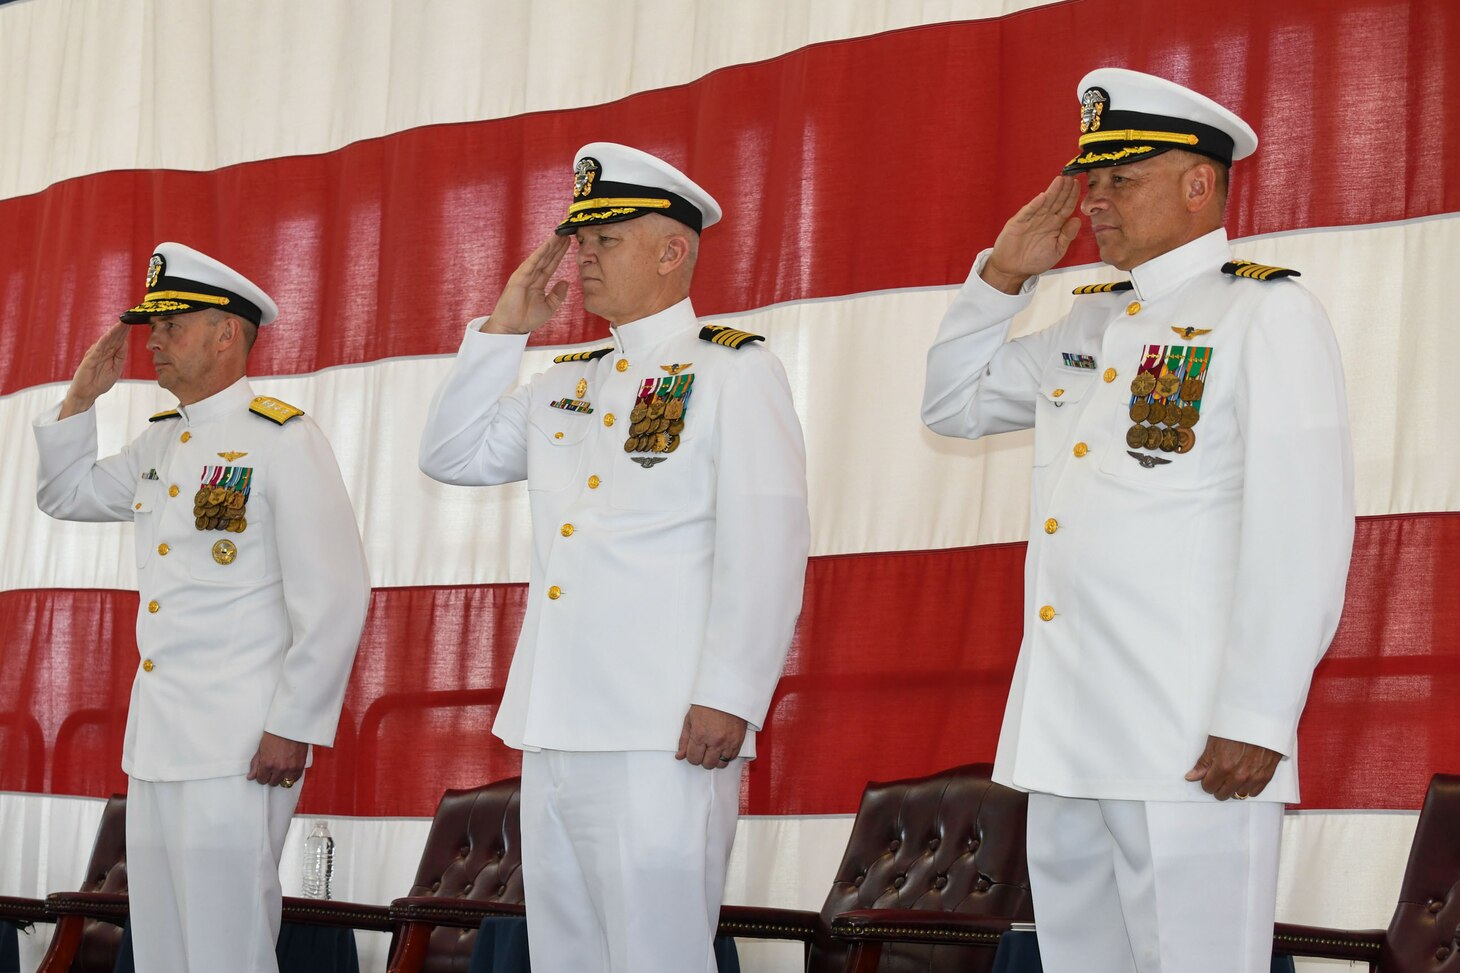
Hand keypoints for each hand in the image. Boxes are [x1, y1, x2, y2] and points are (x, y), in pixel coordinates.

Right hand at [60, 322, 130, 418]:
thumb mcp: (116, 368)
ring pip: (107, 339)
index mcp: (109, 353)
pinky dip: (104, 340)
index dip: (126, 331)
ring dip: (115, 330)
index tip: (134, 321)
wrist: (87, 393)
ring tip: (123, 322)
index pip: (119, 339)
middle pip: (114, 336)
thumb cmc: (99, 381)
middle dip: (122, 327)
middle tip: (131, 316)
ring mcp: (95, 353)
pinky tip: (110, 334)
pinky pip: (98, 348)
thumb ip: (120, 355)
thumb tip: (125, 342)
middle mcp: (102, 350)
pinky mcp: (90, 359)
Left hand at [247, 731, 307, 787]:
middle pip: (273, 782)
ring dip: (282, 777)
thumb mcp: (261, 748)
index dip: (262, 775)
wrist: (291, 725)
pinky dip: (292, 776)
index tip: (264, 771)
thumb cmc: (276, 733)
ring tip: (282, 768)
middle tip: (273, 768)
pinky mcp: (300, 765)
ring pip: (284, 783)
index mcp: (267, 764)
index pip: (261, 780)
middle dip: (271, 776)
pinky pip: (295, 778)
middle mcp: (279, 768)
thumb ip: (256, 764)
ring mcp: (291, 768)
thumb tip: (251, 776)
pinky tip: (289, 770)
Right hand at [480, 234, 572, 334]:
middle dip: (557, 245)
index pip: (551, 264)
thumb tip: (566, 282)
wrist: (512, 327)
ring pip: (540, 257)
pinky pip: (532, 262)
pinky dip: (540, 253)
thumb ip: (558, 295)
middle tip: (567, 232)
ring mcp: (525, 275)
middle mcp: (532, 275)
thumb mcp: (549, 306)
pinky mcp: (519, 277)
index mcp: (538, 282)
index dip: (560, 253)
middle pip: (547, 257)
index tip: (569, 242)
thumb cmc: (527, 318)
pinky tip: (548, 244)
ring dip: (550, 245)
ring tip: (560, 234)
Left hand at [675, 705, 746, 770]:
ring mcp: (728, 742)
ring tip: (714, 749)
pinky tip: (722, 747)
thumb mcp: (690, 719)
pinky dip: (726, 755)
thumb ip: (684, 740)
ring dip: (716, 759)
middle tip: (704, 749)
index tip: (694, 750)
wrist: (726, 694)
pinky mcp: (738, 741)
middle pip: (707, 764)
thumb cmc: (707, 704)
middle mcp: (714, 741)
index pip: (693, 759)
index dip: (692, 756)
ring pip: (721, 764)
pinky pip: (732, 758)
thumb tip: (680, 756)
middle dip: (703, 758)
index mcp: (700, 735)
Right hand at [980, 175, 1081, 293]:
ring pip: (1044, 203)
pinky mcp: (1017, 223)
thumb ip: (1067, 236)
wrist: (1013, 270)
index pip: (1066, 207)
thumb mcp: (1057, 250)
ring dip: (1052, 192)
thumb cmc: (1035, 260)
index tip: (1078, 184)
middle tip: (1070, 176)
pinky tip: (1042, 197)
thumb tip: (1077, 220)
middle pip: (1056, 201)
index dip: (1072, 196)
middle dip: (1064, 189)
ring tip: (1060, 180)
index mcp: (1055, 225)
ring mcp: (1031, 220)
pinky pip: (1027, 213)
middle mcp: (1044, 219)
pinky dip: (1034, 205)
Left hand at [1184, 735, 1281, 800]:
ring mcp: (1254, 777)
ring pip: (1238, 795)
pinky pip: (1254, 792)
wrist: (1260, 720)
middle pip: (1223, 794)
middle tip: (1219, 775)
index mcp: (1224, 767)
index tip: (1208, 775)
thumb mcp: (1214, 742)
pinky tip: (1245, 777)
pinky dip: (1248, 787)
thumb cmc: (1236, 727)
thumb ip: (1204, 763)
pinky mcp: (1266, 776)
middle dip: (1218, 785)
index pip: (1209, 787)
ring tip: (1233, 774)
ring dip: (1233, 787)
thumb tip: (1191, 777)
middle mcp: (1239, 776)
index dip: (1207, 781)